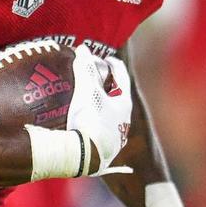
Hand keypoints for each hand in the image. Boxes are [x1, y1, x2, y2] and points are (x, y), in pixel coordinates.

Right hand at [67, 45, 131, 174]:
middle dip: (105, 85)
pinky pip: (99, 130)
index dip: (113, 63)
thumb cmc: (91, 121)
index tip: (104, 58)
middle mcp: (123, 120)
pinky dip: (92, 121)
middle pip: (116, 95)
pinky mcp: (103, 150)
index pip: (122, 76)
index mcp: (124, 103)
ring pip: (109, 115)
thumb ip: (85, 69)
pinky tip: (81, 124)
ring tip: (84, 99)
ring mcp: (114, 136)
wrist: (86, 158)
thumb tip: (83, 48)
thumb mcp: (87, 92)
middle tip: (91, 76)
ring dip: (99, 105)